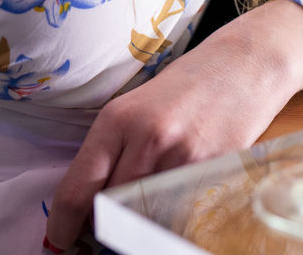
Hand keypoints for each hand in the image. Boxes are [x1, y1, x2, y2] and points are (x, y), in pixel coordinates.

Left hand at [43, 0, 302, 251]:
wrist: (242, 65)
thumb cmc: (184, 86)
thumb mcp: (136, 108)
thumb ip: (113, 151)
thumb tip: (87, 204)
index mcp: (117, 119)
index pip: (77, 189)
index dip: (64, 225)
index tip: (60, 239)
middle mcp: (146, 139)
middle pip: (108, 210)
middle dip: (100, 228)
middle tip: (98, 233)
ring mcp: (181, 159)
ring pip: (143, 218)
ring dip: (135, 226)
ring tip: (138, 213)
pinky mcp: (213, 173)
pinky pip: (179, 215)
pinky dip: (170, 219)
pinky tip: (172, 205)